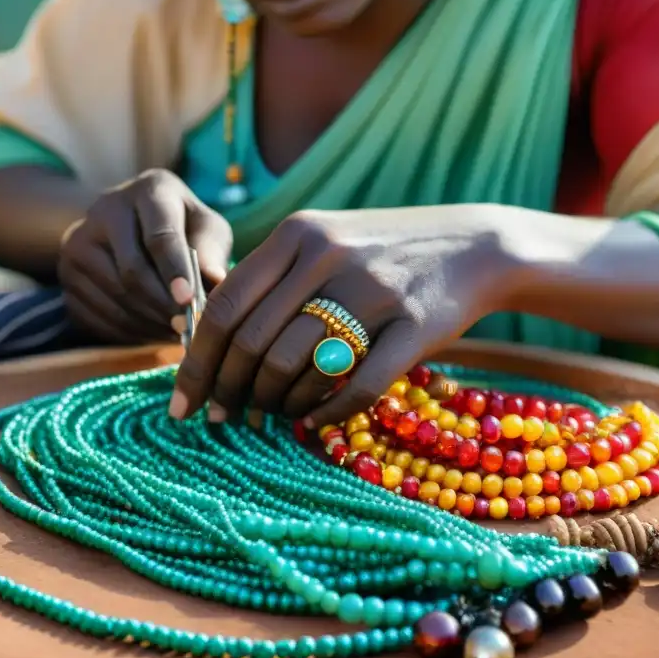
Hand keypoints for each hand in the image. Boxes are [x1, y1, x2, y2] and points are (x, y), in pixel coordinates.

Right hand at [58, 169, 232, 343]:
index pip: (160, 236)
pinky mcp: (67, 276)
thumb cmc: (182, 226)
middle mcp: (104, 210)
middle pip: (133, 271)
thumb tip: (216, 282)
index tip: (189, 301)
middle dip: (164, 305)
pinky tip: (151, 332)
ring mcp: (78, 243)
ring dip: (150, 323)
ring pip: (116, 297)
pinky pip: (98, 315)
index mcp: (149, 190)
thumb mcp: (205, 227)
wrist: (130, 226)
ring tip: (175, 332)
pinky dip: (128, 332)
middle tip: (188, 327)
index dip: (175, 272)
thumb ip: (211, 251)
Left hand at [169, 205, 517, 424]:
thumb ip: (269, 280)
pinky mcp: (414, 326)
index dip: (196, 361)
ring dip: (275, 404)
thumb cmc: (382, 252)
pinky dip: (326, 413)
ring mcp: (373, 291)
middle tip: (227, 417)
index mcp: (297, 235)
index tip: (184, 402)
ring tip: (273, 415)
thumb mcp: (321, 242)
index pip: (224, 307)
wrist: (474, 245)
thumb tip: (208, 341)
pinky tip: (313, 422)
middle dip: (230, 391)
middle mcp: (328, 256)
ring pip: (296, 366)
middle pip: (253, 342)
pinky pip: (357, 386)